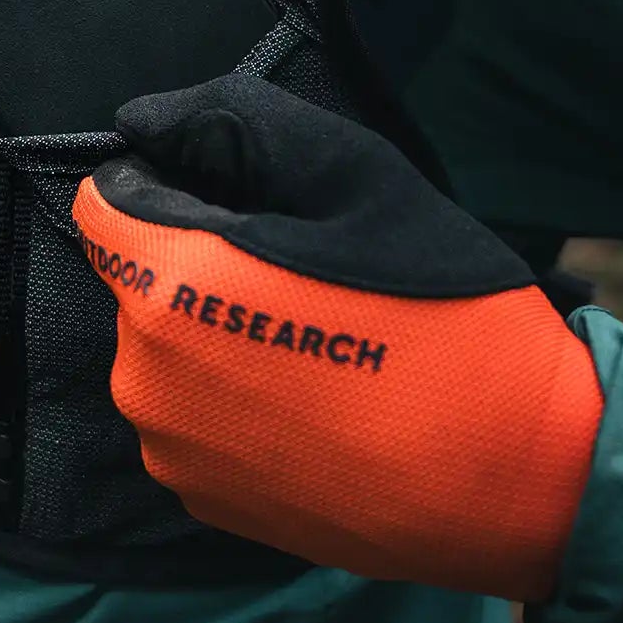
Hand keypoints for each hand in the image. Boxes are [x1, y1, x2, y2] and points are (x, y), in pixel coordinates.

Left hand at [74, 74, 603, 601]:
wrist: (515, 474)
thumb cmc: (445, 312)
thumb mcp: (358, 177)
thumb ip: (236, 126)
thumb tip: (144, 120)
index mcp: (174, 286)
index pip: (107, 201)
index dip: (173, 181)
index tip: (250, 199)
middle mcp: (147, 380)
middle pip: (140, 278)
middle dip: (202, 258)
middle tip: (310, 271)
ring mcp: (173, 453)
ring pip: (166, 351)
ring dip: (218, 332)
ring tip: (325, 342)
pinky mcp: (207, 503)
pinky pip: (194, 419)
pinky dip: (237, 400)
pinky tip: (320, 404)